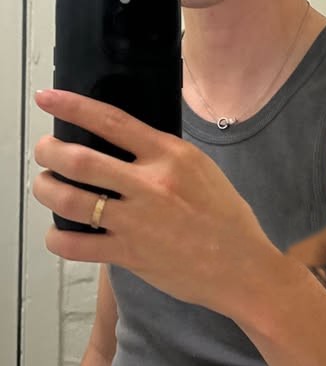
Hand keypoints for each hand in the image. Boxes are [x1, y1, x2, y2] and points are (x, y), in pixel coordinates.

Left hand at [32, 89, 280, 320]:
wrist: (241, 267)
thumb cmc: (225, 215)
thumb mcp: (200, 168)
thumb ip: (162, 155)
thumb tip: (123, 141)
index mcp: (170, 155)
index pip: (112, 121)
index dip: (73, 106)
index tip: (47, 98)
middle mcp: (150, 184)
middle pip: (80, 160)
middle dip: (49, 151)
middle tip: (43, 150)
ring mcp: (137, 221)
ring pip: (71, 199)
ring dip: (45, 189)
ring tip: (43, 184)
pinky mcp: (129, 255)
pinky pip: (76, 245)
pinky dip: (56, 237)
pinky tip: (57, 231)